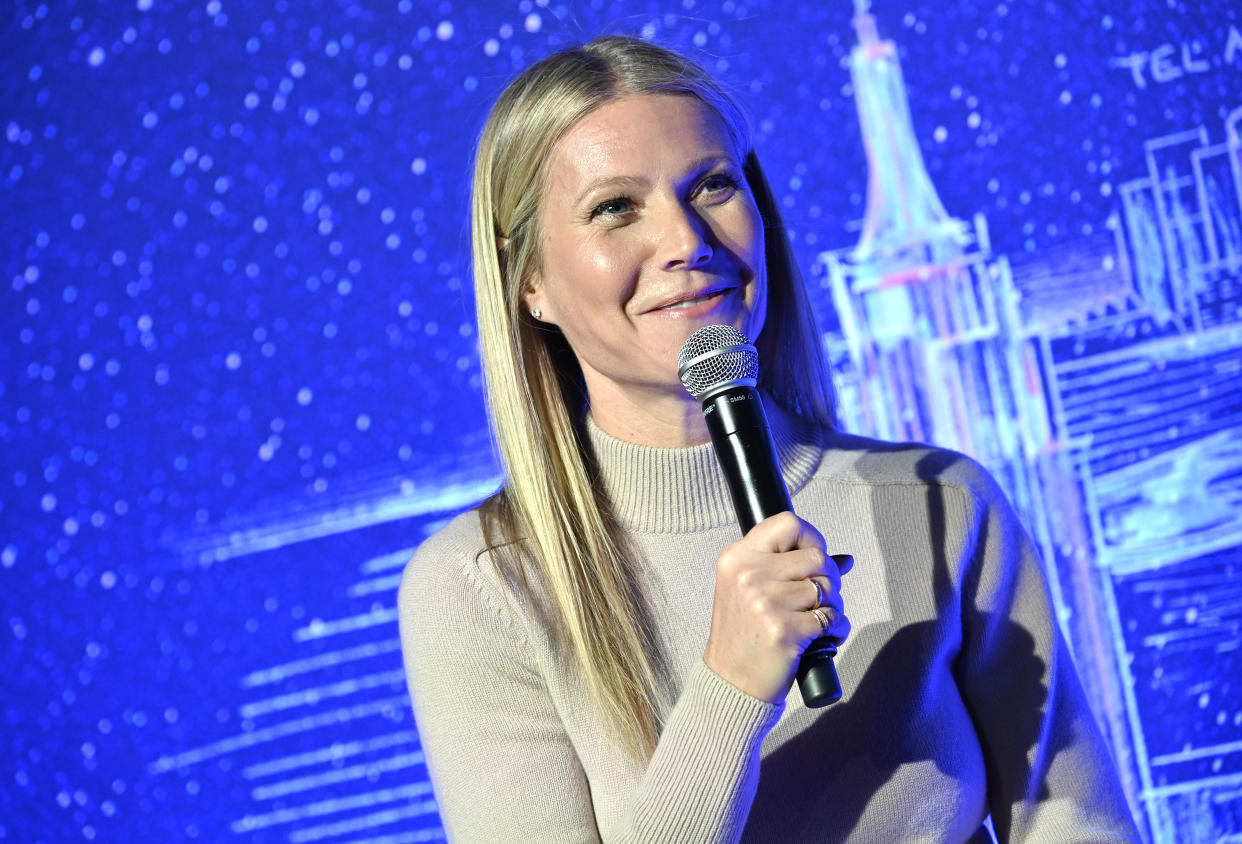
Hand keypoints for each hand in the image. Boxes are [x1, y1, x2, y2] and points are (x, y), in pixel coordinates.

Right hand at [703, 512, 851, 703]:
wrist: (730, 683)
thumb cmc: (744, 636)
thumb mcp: (748, 590)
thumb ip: (788, 568)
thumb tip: (844, 560)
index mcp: (736, 558)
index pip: (787, 524)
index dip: (811, 538)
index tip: (814, 559)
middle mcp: (748, 575)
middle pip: (817, 557)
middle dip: (829, 579)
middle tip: (819, 599)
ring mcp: (765, 602)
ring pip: (827, 589)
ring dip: (834, 607)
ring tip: (817, 622)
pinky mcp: (784, 630)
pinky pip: (832, 618)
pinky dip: (836, 630)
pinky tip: (821, 639)